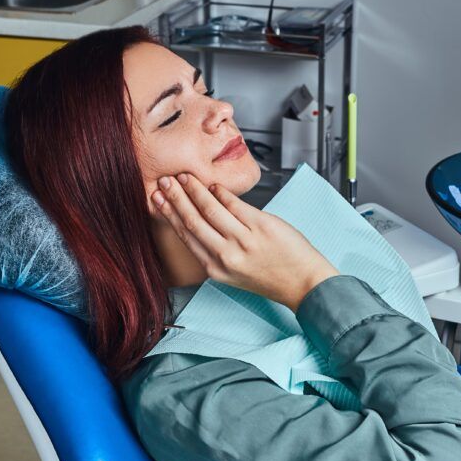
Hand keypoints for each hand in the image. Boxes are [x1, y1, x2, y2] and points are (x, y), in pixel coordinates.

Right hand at [151, 173, 338, 310]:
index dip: (169, 214)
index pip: (186, 235)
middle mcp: (226, 255)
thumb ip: (216, 248)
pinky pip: (236, 204)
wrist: (303, 283)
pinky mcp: (262, 226)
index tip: (157, 200)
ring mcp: (244, 241)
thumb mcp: (234, 271)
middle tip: (166, 181)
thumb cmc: (271, 276)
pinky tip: (213, 185)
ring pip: (211, 209)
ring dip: (195, 190)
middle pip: (193, 220)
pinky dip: (222, 192)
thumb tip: (200, 217)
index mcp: (216, 268)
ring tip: (185, 177)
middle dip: (176, 198)